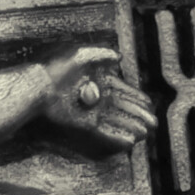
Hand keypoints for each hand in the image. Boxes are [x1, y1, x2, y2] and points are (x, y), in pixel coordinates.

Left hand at [41, 46, 156, 154]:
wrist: (40, 87)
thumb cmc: (58, 70)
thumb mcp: (81, 56)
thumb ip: (100, 54)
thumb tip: (119, 56)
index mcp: (100, 82)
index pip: (123, 91)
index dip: (136, 98)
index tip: (149, 104)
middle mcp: (98, 98)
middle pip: (123, 108)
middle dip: (138, 115)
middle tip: (153, 124)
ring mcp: (91, 112)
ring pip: (116, 121)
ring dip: (131, 127)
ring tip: (145, 133)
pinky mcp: (84, 124)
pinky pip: (103, 131)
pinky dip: (116, 136)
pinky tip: (129, 141)